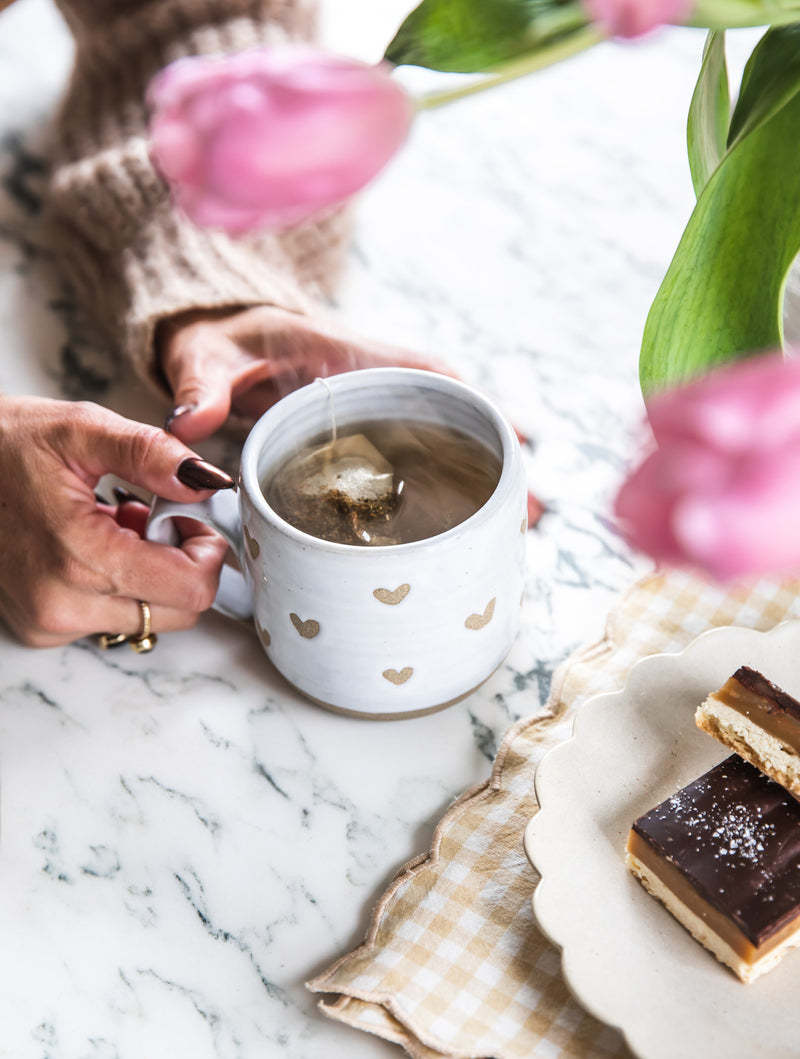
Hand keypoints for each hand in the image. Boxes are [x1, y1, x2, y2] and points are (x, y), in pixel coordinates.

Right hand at [0, 396, 230, 646]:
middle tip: (154, 514)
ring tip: (116, 523)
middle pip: (178, 611)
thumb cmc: (0, 445)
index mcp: (80, 557)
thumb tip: (206, 481)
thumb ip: (151, 454)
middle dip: (182, 562)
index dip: (207, 550)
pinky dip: (119, 585)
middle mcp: (63, 605)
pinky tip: (92, 544)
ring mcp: (48, 623)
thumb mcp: (80, 429)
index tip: (190, 516)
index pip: (191, 590)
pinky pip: (110, 619)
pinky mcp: (39, 628)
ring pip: (148, 618)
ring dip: (152, 574)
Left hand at [158, 305, 544, 525]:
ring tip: (519, 534)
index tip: (517, 443)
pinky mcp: (371, 444)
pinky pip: (420, 467)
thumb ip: (201, 385)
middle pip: (459, 419)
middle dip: (499, 463)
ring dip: (482, 487)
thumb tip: (193, 423)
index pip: (433, 374)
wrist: (219, 343)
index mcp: (354, 357)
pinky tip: (469, 533)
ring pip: (447, 448)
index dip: (480, 408)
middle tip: (531, 515)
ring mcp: (380, 417)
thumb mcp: (208, 355)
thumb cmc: (223, 341)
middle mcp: (380, 386)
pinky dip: (449, 496)